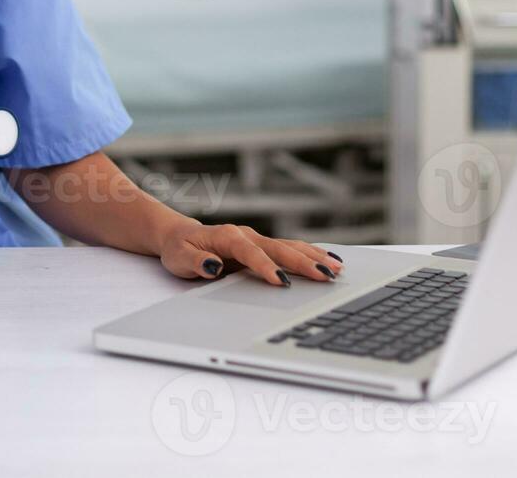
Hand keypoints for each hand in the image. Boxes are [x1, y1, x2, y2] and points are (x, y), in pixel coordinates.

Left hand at [158, 221, 343, 286]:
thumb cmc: (180, 249)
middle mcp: (246, 235)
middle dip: (304, 262)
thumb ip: (196, 263)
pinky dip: (310, 254)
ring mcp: (256, 239)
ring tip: (337, 268)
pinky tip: (329, 260)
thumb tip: (214, 266)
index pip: (252, 253)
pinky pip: (290, 248)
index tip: (282, 281)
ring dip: (313, 257)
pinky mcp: (262, 246)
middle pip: (280, 248)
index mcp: (228, 237)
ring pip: (290, 246)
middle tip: (326, 276)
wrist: (179, 237)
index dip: (267, 267)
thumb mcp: (180, 259)